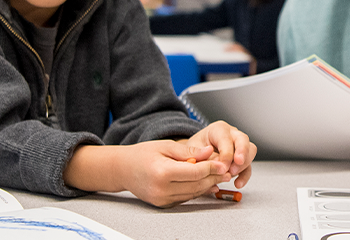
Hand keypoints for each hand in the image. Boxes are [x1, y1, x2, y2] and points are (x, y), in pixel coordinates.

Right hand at [64, 141, 228, 207]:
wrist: (122, 169)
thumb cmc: (142, 154)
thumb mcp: (166, 146)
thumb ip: (189, 150)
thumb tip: (210, 152)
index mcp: (162, 172)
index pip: (195, 172)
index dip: (212, 168)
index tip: (223, 163)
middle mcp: (161, 189)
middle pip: (196, 184)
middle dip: (213, 177)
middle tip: (226, 170)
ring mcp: (162, 199)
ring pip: (193, 193)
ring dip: (208, 185)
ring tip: (219, 175)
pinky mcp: (163, 204)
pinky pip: (185, 197)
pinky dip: (197, 190)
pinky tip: (205, 182)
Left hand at [185, 121, 256, 187]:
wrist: (196, 153)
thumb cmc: (194, 149)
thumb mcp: (192, 150)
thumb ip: (203, 156)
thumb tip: (216, 165)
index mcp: (218, 129)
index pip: (226, 139)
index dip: (226, 154)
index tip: (222, 167)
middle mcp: (232, 135)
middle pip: (243, 140)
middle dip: (241, 155)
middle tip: (234, 168)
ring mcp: (239, 146)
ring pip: (250, 151)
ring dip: (243, 165)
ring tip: (232, 176)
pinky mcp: (241, 158)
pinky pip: (248, 166)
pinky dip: (244, 176)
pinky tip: (238, 183)